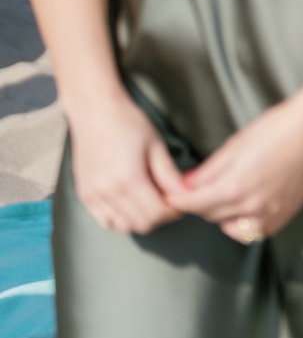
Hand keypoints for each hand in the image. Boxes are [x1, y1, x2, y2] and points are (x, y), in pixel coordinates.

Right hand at [67, 92, 183, 235]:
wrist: (94, 111)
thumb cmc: (127, 123)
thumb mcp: (155, 145)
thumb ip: (168, 174)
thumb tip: (184, 193)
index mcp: (127, 179)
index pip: (155, 214)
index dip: (173, 211)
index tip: (181, 200)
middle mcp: (106, 192)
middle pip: (140, 224)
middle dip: (159, 217)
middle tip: (168, 200)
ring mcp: (92, 195)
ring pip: (121, 226)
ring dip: (139, 219)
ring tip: (150, 200)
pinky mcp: (83, 195)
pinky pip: (103, 221)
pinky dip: (120, 218)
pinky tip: (130, 202)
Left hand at [168, 97, 302, 241]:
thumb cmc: (278, 129)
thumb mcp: (235, 144)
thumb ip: (208, 170)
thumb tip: (186, 184)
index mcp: (235, 187)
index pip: (193, 204)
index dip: (179, 199)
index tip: (174, 195)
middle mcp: (252, 206)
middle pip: (210, 216)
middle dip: (202, 203)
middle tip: (202, 188)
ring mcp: (272, 213)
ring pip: (233, 228)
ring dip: (224, 216)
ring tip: (228, 196)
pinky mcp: (286, 214)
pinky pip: (256, 230)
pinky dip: (247, 222)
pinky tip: (250, 204)